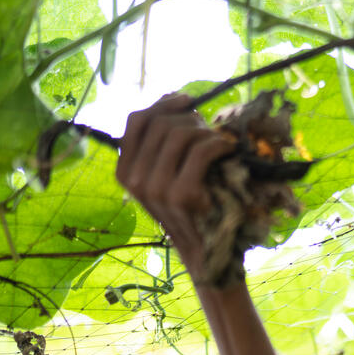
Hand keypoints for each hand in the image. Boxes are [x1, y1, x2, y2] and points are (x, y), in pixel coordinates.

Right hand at [115, 94, 235, 284]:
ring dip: (205, 131)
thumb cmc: (194, 212)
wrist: (208, 254)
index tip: (185, 100)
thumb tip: (173, 101)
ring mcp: (157, 188)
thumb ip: (164, 146)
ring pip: (179, 134)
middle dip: (188, 117)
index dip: (163, 104)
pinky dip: (218, 144)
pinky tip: (227, 150)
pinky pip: (201, 150)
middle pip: (160, 123)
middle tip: (208, 127)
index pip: (136, 121)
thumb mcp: (168, 177)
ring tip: (219, 142)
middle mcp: (135, 180)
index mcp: (126, 172)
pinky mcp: (182, 195)